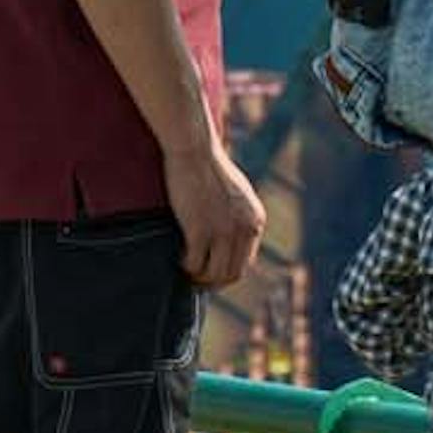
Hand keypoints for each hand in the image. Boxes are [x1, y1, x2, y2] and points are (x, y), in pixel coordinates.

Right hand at [163, 137, 266, 289]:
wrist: (196, 151)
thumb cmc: (210, 169)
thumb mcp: (237, 194)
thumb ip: (239, 217)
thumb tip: (231, 240)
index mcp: (255, 222)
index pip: (244, 263)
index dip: (225, 272)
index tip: (209, 272)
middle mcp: (244, 229)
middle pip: (231, 274)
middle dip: (211, 281)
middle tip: (194, 277)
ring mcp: (223, 231)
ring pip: (213, 273)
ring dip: (197, 276)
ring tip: (185, 268)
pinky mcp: (200, 230)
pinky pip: (193, 264)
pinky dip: (185, 266)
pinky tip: (178, 256)